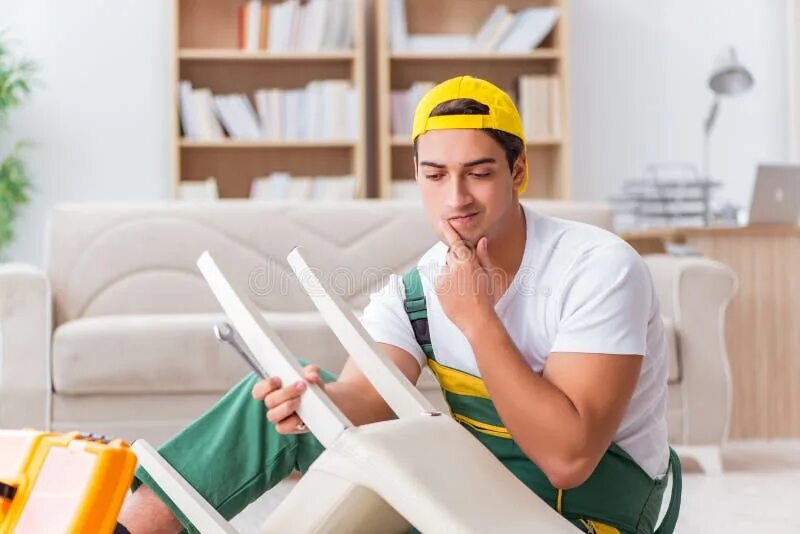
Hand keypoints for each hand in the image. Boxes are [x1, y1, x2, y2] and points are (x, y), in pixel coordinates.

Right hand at [251, 364, 323, 433]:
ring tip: (300, 400)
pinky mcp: (287, 427)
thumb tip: (312, 376)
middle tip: (301, 386)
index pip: (258, 390)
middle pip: (269, 401)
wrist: (322, 402)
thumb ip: (311, 371)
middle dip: (285, 393)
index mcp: (272, 389)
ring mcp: (279, 416)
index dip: (265, 385)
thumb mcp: (312, 375)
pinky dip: (293, 421)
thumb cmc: (311, 387)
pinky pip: (283, 427)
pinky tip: (303, 415)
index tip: (278, 380)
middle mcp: (273, 404)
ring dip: (286, 407)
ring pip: (272, 416)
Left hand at [435, 221, 500, 338]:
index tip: (443, 222)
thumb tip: (481, 240)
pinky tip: (456, 293)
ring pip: (446, 268)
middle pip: (451, 255)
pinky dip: (446, 283)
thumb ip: (483, 256)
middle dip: (458, 259)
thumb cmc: (487, 298)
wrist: (477, 320)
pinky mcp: (438, 288)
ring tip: (463, 288)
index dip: (449, 231)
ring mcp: (444, 278)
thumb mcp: (490, 275)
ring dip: (452, 272)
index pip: (456, 242)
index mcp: (468, 262)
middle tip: (468, 275)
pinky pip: (441, 279)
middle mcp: (453, 268)